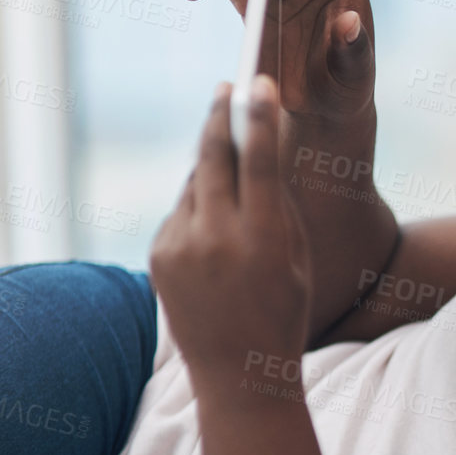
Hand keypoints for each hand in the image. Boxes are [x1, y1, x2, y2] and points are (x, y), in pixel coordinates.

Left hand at [150, 76, 313, 381]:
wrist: (238, 373)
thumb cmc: (284, 312)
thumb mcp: (297, 258)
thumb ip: (278, 206)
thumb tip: (256, 153)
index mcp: (264, 238)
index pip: (260, 160)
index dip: (259, 116)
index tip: (259, 81)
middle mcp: (218, 237)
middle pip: (213, 156)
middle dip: (220, 117)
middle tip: (227, 87)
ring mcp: (181, 246)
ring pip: (195, 184)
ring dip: (212, 172)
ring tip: (232, 179)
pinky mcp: (158, 256)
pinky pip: (180, 214)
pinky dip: (197, 211)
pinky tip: (214, 235)